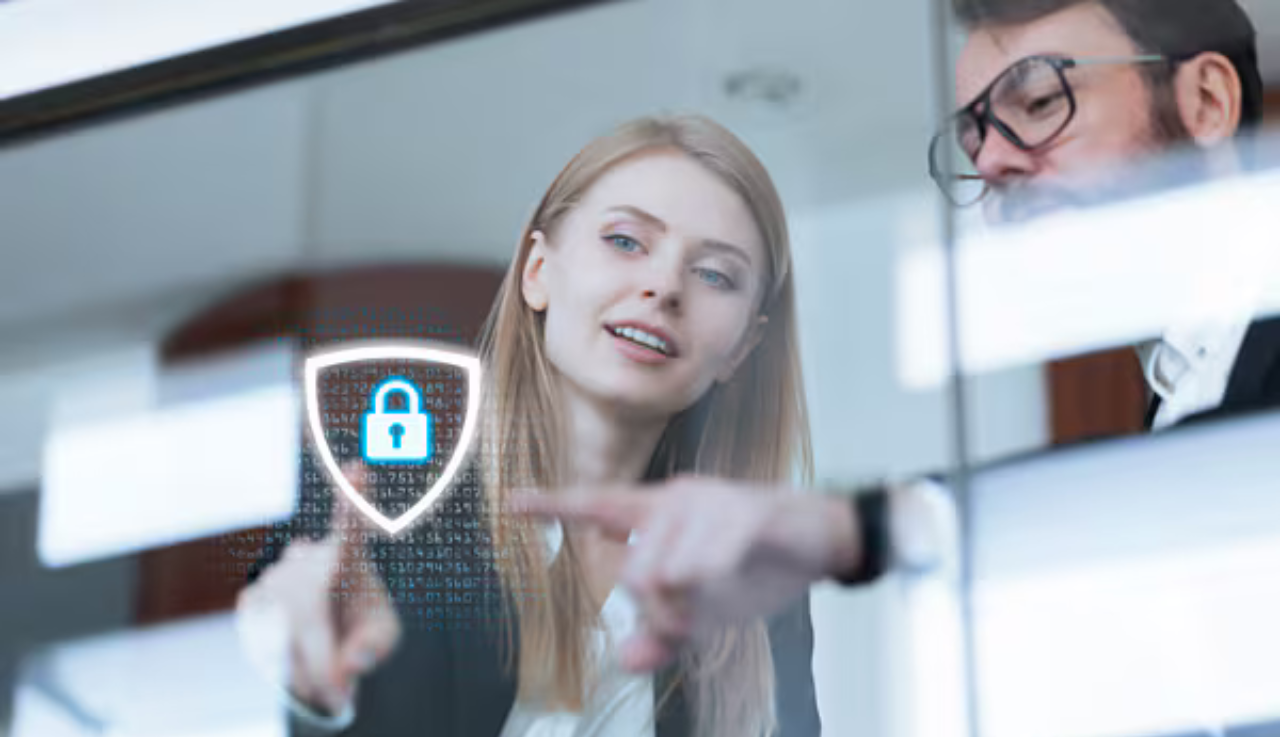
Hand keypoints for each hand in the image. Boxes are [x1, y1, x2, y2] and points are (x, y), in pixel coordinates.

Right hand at [236, 463, 401, 714]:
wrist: (325, 625)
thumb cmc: (362, 624)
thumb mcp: (382, 637)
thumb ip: (375, 648)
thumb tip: (350, 665)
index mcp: (349, 558)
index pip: (352, 528)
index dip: (354, 500)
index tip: (357, 466)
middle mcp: (308, 558)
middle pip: (311, 624)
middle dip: (325, 666)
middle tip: (342, 693)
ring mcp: (276, 575)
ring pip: (287, 642)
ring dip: (307, 669)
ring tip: (324, 661)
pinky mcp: (253, 597)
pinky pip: (268, 647)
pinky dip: (286, 666)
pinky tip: (298, 650)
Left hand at [511, 476, 860, 672]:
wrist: (818, 539)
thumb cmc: (753, 565)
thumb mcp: (704, 608)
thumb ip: (662, 632)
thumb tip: (624, 659)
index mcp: (659, 515)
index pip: (597, 506)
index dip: (553, 506)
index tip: (512, 502)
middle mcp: (675, 500)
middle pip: (636, 574)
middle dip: (661, 615)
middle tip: (688, 624)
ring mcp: (710, 502)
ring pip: (669, 573)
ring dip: (692, 606)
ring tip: (716, 599)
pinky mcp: (745, 512)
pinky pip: (710, 563)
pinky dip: (718, 584)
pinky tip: (734, 574)